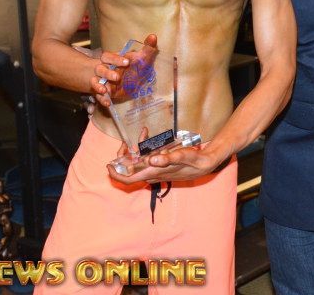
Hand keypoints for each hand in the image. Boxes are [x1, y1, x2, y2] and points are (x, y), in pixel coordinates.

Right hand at [89, 34, 158, 105]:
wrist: (133, 81)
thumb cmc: (135, 66)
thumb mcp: (142, 58)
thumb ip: (148, 47)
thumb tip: (153, 36)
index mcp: (112, 60)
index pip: (108, 56)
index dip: (116, 59)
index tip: (127, 62)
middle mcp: (105, 69)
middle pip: (100, 69)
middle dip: (107, 73)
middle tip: (117, 77)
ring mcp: (103, 81)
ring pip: (95, 82)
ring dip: (98, 86)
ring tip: (104, 90)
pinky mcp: (105, 93)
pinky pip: (99, 96)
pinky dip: (102, 100)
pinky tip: (107, 103)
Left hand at [108, 144, 222, 184]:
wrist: (205, 164)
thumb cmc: (194, 161)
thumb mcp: (183, 156)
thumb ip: (169, 158)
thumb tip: (152, 159)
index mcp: (154, 172)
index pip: (129, 179)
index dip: (117, 174)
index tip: (108, 166)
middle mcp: (153, 172)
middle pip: (131, 169)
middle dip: (125, 156)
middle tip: (124, 143)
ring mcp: (156, 168)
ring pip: (139, 162)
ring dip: (136, 149)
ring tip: (141, 134)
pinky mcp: (161, 164)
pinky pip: (148, 157)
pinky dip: (146, 147)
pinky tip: (149, 135)